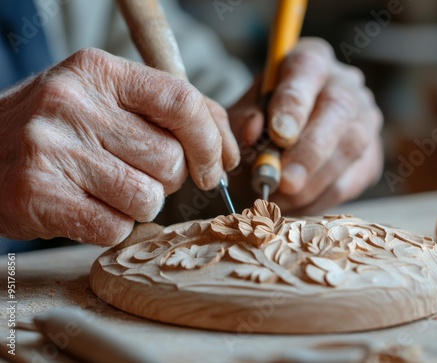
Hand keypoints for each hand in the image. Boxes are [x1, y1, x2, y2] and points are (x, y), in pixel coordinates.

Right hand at [0, 48, 238, 244]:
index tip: (218, 165)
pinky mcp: (40, 194)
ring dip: (141, 204)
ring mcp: (53, 149)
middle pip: (170, 159)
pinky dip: (113, 226)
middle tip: (140, 172)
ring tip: (109, 189)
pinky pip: (116, 227)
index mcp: (100, 72)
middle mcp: (73, 103)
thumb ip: (171, 112)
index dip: (211, 139)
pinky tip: (88, 207)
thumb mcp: (110, 100)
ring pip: (148, 198)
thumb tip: (227, 146)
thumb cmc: (63, 129)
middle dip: (171, 178)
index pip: (181, 101)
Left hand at [228, 38, 382, 214]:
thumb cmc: (261, 123)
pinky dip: (320, 198)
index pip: (307, 69)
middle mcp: (344, 84)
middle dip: (309, 151)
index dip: (294, 103)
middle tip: (284, 182)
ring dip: (313, 182)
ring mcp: (365, 119)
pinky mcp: (371, 156)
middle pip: (338, 108)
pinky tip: (294, 205)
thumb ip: (242, 120)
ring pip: (350, 147)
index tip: (278, 134)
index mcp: (309, 61)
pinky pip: (351, 181)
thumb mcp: (243, 115)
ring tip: (279, 199)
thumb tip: (254, 131)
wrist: (285, 143)